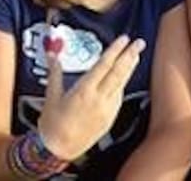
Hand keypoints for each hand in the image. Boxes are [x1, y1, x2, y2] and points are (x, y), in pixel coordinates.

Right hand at [36, 33, 145, 161]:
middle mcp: (98, 99)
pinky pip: (118, 98)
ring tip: (135, 55)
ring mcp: (106, 110)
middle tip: (139, 42)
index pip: (104, 65)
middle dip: (130, 55)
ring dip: (129, 68)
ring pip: (121, 84)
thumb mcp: (51, 96)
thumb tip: (52, 54)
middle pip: (118, 73)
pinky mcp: (108, 119)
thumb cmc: (52, 124)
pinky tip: (124, 78)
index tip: (124, 39)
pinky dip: (122, 85)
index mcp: (84, 91)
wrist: (58, 150)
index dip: (115, 50)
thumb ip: (54, 73)